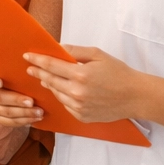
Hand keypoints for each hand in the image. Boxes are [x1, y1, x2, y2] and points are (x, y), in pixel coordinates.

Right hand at [0, 73, 46, 127]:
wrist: (19, 87)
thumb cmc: (16, 74)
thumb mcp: (13, 69)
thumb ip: (14, 68)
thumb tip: (25, 60)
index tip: (0, 82)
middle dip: (16, 100)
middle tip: (31, 101)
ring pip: (5, 112)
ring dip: (24, 113)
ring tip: (39, 111)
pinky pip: (10, 122)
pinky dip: (24, 121)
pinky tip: (36, 118)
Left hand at [23, 45, 144, 122]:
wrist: (136, 97)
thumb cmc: (119, 73)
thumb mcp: (98, 55)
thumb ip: (75, 51)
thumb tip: (57, 48)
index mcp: (80, 74)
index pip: (51, 66)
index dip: (37, 60)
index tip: (27, 56)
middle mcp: (77, 93)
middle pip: (50, 81)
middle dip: (39, 73)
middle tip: (31, 68)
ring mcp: (78, 107)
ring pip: (56, 94)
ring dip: (50, 85)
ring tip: (46, 78)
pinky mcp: (82, 116)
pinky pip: (65, 105)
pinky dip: (63, 97)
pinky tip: (65, 91)